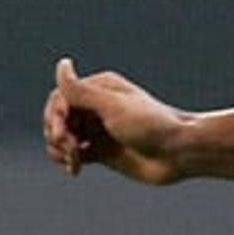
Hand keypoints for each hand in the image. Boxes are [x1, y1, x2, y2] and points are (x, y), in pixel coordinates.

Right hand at [43, 57, 187, 184]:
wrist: (179, 154)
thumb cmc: (151, 126)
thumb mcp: (113, 107)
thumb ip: (82, 91)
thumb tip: (62, 64)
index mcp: (99, 89)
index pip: (60, 98)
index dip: (54, 116)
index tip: (63, 134)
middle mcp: (96, 107)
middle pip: (57, 118)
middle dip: (57, 135)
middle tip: (72, 149)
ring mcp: (98, 130)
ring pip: (61, 137)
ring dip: (60, 150)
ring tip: (74, 162)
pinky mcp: (101, 152)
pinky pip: (72, 154)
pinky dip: (67, 161)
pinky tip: (75, 170)